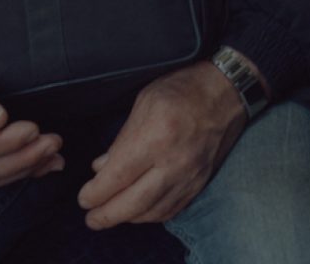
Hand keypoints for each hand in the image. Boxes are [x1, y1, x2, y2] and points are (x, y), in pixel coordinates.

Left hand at [78, 59, 246, 228]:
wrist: (225, 93)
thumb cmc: (182, 90)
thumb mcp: (144, 103)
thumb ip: (122, 139)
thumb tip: (101, 168)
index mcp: (156, 136)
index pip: (118, 176)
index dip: (97, 192)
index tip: (84, 198)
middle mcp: (173, 162)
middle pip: (134, 203)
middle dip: (107, 215)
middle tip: (91, 218)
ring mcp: (189, 176)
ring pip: (152, 211)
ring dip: (127, 218)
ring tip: (110, 215)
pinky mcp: (199, 183)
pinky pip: (172, 209)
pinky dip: (151, 215)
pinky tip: (138, 212)